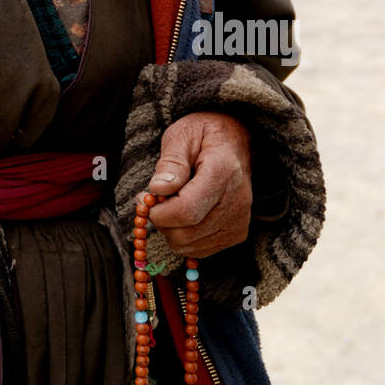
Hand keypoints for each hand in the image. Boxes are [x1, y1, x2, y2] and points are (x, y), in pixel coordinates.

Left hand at [144, 112, 252, 257]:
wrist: (235, 142)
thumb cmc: (205, 135)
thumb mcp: (182, 134)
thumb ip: (170, 162)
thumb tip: (158, 189)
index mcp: (223, 172)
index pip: (187, 210)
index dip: (158, 212)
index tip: (144, 198)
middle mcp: (237, 202)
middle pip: (187, 233)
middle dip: (161, 221)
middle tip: (153, 200)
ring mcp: (240, 221)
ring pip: (191, 245)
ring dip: (171, 230)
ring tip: (170, 203)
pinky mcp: (237, 233)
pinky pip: (200, 250)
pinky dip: (184, 237)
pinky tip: (183, 214)